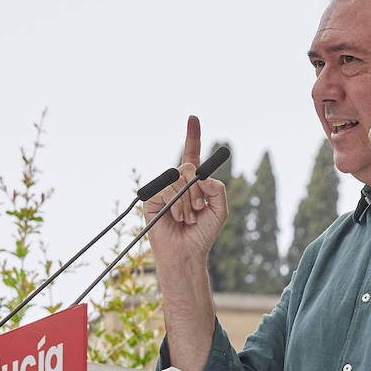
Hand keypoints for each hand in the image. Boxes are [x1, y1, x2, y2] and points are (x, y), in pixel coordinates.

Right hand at [146, 115, 227, 270]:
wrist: (187, 252)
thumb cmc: (202, 233)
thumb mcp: (220, 210)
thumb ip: (218, 189)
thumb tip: (202, 175)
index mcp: (193, 182)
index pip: (192, 154)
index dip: (193, 136)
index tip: (193, 118)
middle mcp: (176, 182)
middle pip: (189, 167)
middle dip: (198, 190)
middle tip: (199, 210)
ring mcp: (163, 188)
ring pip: (178, 179)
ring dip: (188, 201)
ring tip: (188, 218)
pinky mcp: (151, 198)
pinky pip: (166, 189)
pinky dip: (175, 204)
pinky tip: (177, 218)